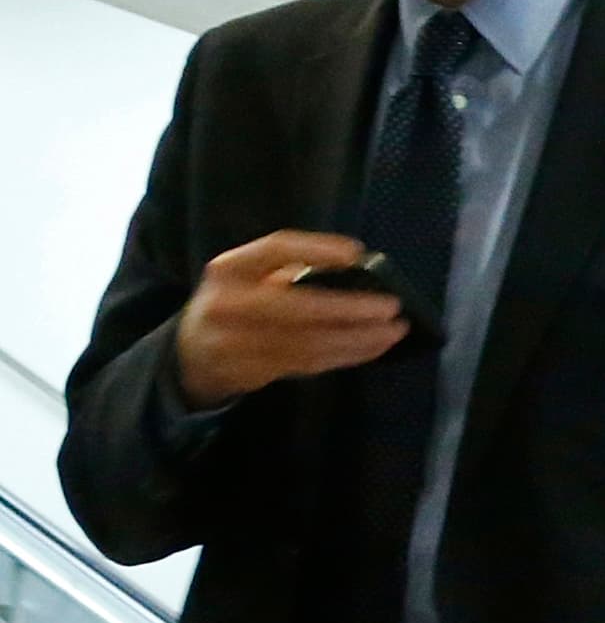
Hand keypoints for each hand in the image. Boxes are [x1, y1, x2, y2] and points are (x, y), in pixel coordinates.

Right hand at [174, 230, 411, 407]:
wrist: (191, 354)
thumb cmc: (237, 304)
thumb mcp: (248, 278)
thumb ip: (289, 273)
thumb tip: (358, 274)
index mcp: (228, 268)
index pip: (273, 250)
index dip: (316, 249)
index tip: (357, 254)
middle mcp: (226, 304)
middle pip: (296, 306)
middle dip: (350, 308)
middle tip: (391, 307)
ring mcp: (234, 342)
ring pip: (308, 343)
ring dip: (358, 339)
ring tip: (394, 331)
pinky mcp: (251, 372)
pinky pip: (308, 364)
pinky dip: (346, 356)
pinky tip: (373, 347)